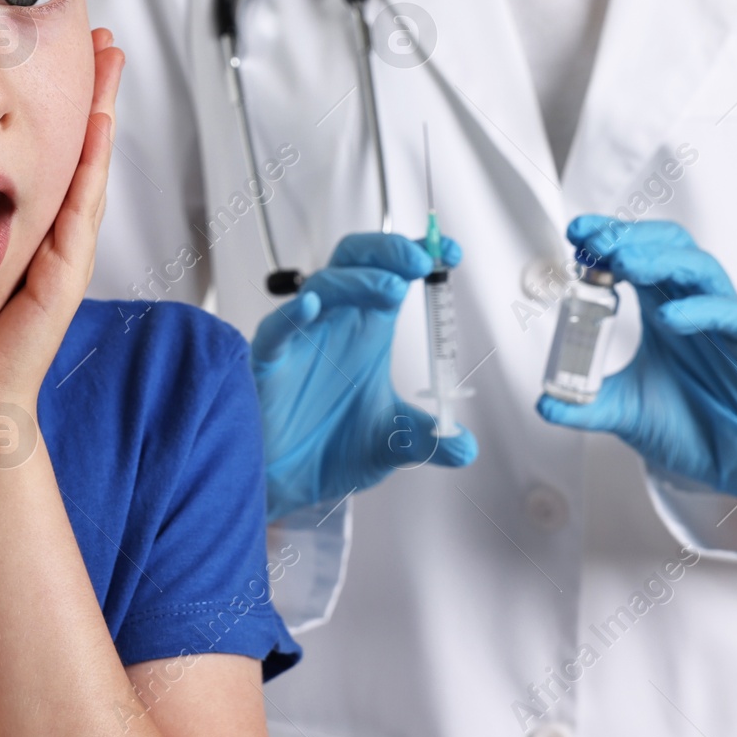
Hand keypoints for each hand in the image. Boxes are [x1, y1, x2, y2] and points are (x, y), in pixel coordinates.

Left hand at [0, 29, 123, 449]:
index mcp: (11, 235)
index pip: (31, 156)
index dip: (43, 104)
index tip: (45, 47)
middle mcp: (43, 239)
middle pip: (71, 149)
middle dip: (87, 92)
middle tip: (100, 34)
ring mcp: (60, 257)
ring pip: (86, 167)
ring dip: (103, 111)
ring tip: (112, 60)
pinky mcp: (63, 278)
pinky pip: (82, 209)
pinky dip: (94, 164)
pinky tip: (101, 125)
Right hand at [255, 232, 477, 521]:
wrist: (290, 485)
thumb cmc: (333, 447)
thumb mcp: (394, 443)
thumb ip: (429, 438)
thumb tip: (466, 448)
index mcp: (369, 329)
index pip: (392, 273)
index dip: (417, 254)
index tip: (451, 252)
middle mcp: (336, 324)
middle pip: (355, 261)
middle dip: (387, 251)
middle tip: (420, 261)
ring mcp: (301, 339)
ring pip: (322, 286)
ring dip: (358, 280)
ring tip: (393, 289)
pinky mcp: (269, 362)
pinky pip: (277, 329)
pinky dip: (293, 314)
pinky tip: (312, 306)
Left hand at [536, 215, 736, 520]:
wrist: (736, 468)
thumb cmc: (691, 427)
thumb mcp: (625, 412)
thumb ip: (585, 405)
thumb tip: (543, 403)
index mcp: (663, 308)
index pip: (638, 255)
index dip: (610, 239)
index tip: (576, 234)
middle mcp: (696, 305)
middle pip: (669, 249)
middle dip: (631, 239)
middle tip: (596, 241)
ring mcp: (729, 322)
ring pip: (702, 270)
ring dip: (662, 260)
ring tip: (625, 263)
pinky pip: (734, 316)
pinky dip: (702, 310)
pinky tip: (669, 316)